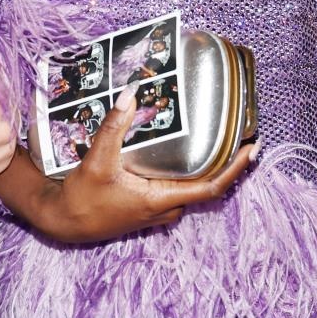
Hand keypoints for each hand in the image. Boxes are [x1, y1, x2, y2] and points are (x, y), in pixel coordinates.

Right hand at [17, 86, 256, 243]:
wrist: (63, 222)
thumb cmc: (82, 197)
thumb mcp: (97, 160)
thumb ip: (114, 127)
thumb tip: (131, 94)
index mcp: (160, 200)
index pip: (211, 187)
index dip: (235, 169)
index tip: (253, 150)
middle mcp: (165, 210)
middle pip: (207, 188)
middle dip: (227, 166)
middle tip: (241, 139)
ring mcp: (157, 213)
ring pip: (193, 191)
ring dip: (208, 171)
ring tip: (220, 143)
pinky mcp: (148, 211)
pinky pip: (178, 192)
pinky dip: (189, 176)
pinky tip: (184, 157)